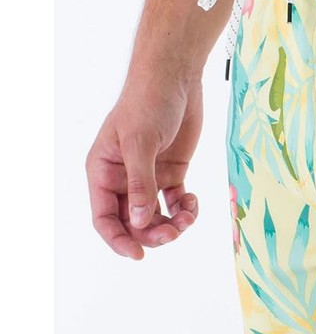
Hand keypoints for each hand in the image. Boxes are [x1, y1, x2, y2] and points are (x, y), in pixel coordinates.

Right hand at [86, 68, 202, 259]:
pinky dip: (185, 209)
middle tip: (174, 232)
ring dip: (172, 224)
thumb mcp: (140, 143)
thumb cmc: (147, 103)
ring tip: (189, 217)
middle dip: (152, 233)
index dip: (119, 240)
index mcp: (103, 172)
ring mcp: (149, 176)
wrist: (175, 78)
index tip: (139, 255)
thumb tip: (139, 222)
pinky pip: (175, 202)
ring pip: (156, 216)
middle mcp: (123, 179)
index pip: (104, 217)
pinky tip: (193, 202)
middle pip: (133, 222)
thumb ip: (140, 183)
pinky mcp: (172, 171)